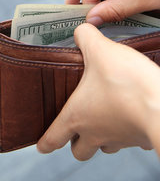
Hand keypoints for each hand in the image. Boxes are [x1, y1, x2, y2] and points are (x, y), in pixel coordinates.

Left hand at [37, 23, 159, 159]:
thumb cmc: (125, 80)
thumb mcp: (99, 49)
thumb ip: (85, 37)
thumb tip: (80, 31)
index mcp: (77, 116)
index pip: (54, 139)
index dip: (46, 143)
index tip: (42, 146)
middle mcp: (96, 133)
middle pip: (80, 150)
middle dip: (76, 141)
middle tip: (77, 128)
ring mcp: (118, 139)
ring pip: (105, 147)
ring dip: (102, 136)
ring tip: (105, 117)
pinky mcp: (139, 138)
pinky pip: (130, 140)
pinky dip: (127, 131)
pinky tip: (130, 113)